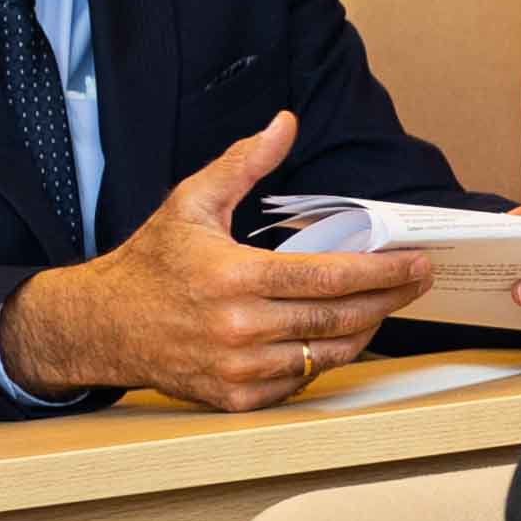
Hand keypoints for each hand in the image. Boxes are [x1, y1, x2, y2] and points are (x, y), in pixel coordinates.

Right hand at [0, 114, 432, 406]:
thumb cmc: (151, 262)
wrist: (102, 325)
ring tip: (384, 306)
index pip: (331, 278)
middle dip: (389, 299)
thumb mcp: (192, 202)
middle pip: (339, 319)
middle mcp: (241, 329)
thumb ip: (243, 163)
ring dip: (363, 331)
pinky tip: (336, 336)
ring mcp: (239, 369)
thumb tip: (284, 123)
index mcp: (237, 278)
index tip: (417, 263)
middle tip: (418, 282)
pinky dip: (321, 360)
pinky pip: (298, 382)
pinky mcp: (235, 398)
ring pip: (325, 355)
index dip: (383, 272)